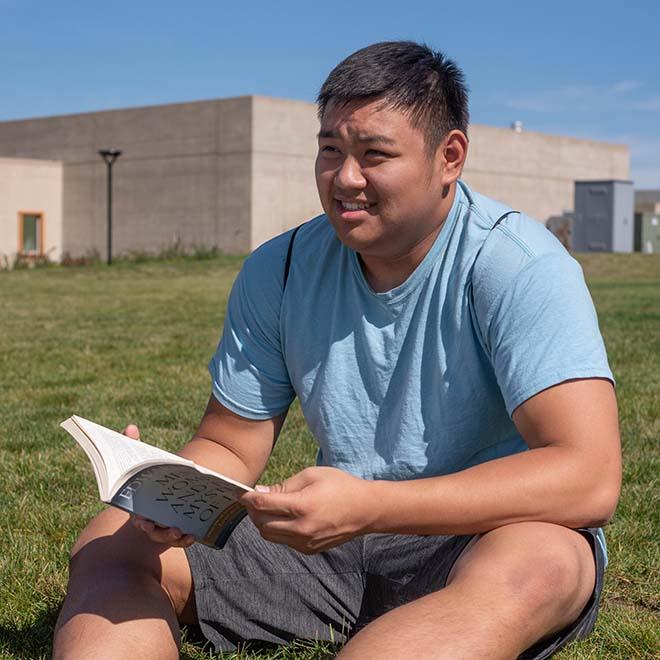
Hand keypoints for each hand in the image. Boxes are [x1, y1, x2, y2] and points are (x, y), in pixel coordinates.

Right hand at [121, 423, 195, 547]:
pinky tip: (192, 536)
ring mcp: (162, 527)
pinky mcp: (176, 531)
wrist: (169, 492)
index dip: (138, 518)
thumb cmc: (152, 476)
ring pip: (164, 536)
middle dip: (152, 529)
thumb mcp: (145, 461)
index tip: (141, 520)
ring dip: (170, 536)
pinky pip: (179, 540)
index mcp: (138, 505)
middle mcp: (148, 519)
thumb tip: (131, 427)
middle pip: (148, 528)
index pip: (134, 513)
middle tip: (155, 526)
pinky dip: (184, 540)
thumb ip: (135, 446)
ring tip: (178, 531)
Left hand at [240, 466, 374, 553]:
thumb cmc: (340, 486)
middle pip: (261, 523)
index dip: (246, 498)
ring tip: (266, 508)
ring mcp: (305, 542)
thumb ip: (284, 485)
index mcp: (302, 506)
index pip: (262, 505)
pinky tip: (283, 517)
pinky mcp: (309, 550)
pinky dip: (277, 529)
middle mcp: (301, 528)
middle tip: (253, 499)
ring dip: (262, 522)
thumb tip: (260, 493)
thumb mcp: (312, 475)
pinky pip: (283, 541)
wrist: (366, 510)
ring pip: (269, 535)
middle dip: (252, 511)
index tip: (239, 492)